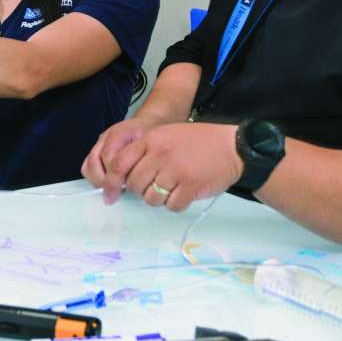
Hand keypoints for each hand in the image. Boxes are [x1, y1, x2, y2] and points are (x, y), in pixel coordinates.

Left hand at [85, 121, 242, 212]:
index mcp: (151, 140)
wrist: (232, 146)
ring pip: (151, 198)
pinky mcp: (190, 186)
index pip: (119, 164)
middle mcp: (160, 154)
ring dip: (158, 198)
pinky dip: (175, 204)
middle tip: (152, 187)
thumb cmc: (197, 141)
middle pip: (134, 184)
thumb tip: (121, 176)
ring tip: (170, 188)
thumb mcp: (166, 135)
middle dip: (139, 191)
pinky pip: (172, 205)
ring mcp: (175, 171)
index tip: (109, 194)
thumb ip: (144, 151)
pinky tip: (183, 193)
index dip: (110, 182)